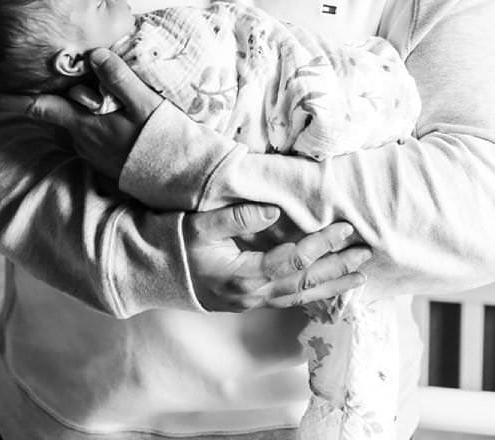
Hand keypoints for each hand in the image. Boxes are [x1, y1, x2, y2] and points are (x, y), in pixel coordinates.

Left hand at [22, 47, 160, 179]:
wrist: (188, 180)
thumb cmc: (167, 142)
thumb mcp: (147, 105)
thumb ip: (119, 78)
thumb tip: (94, 54)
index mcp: (85, 125)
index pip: (39, 107)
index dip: (11, 98)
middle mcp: (83, 141)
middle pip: (60, 110)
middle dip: (57, 93)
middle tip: (60, 71)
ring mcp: (94, 153)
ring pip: (78, 121)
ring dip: (82, 106)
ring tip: (97, 86)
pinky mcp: (106, 160)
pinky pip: (93, 132)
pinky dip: (96, 118)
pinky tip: (115, 109)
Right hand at [184, 204, 371, 311]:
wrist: (150, 273)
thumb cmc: (171, 245)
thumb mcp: (198, 225)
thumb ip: (236, 218)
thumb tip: (274, 211)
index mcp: (243, 274)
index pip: (294, 261)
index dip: (321, 245)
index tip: (342, 228)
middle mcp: (252, 294)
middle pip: (305, 284)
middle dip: (337, 267)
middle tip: (364, 253)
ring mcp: (250, 302)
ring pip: (301, 297)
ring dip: (332, 286)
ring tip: (360, 278)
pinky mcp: (248, 302)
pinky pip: (289, 301)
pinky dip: (313, 296)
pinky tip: (328, 290)